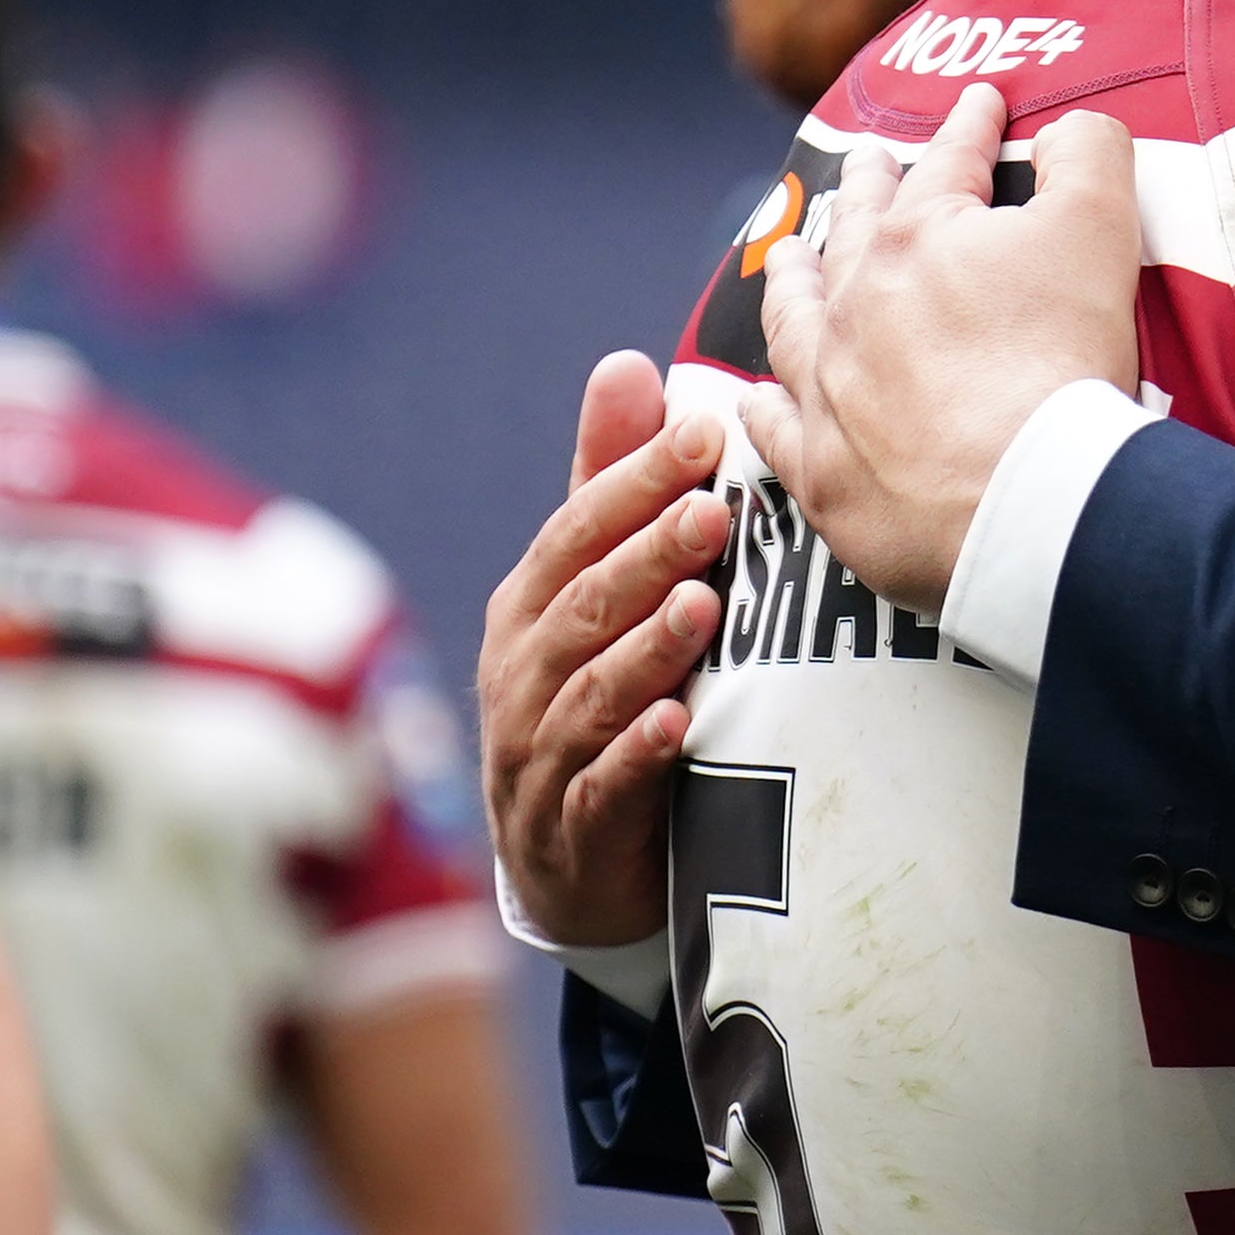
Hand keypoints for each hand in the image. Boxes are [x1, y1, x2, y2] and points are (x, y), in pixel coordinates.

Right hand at [479, 349, 726, 950]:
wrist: (568, 872)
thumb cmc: (588, 700)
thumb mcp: (591, 592)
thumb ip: (608, 485)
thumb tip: (627, 362)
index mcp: (528, 610)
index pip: (575, 531)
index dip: (634, 481)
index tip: (704, 431)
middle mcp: (522, 676)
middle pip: (582, 607)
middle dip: (645, 557)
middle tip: (712, 512)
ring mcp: (539, 757)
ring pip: (589, 694)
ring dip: (645, 650)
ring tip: (703, 607)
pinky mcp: (572, 834)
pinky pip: (599, 789)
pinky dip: (633, 756)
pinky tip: (675, 725)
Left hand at [744, 88, 1141, 614]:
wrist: (1026, 497)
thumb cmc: (1062, 361)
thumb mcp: (1100, 229)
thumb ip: (1087, 157)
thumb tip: (1070, 129)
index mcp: (916, 240)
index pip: (947, 164)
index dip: (970, 128)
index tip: (980, 103)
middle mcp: (853, 305)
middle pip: (854, 230)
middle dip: (864, 187)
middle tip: (863, 161)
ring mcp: (828, 389)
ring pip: (794, 319)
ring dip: (792, 280)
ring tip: (787, 256)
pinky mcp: (823, 472)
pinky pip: (776, 428)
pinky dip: (765, 406)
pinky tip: (757, 397)